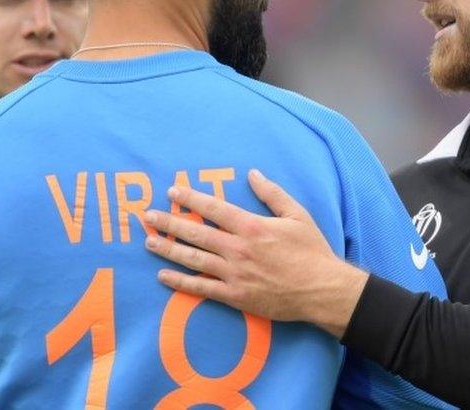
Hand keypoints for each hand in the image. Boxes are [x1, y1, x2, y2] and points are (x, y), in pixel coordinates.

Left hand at [144, 169, 367, 336]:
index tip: (172, 192)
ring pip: (193, 259)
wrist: (321, 290)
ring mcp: (234, 274)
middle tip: (148, 216)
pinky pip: (201, 288)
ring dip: (169, 249)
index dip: (190, 198)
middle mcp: (238, 249)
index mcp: (251, 227)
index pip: (213, 209)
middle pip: (196, 233)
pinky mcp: (235, 296)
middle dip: (169, 223)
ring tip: (149, 241)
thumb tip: (252, 173)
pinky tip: (164, 276)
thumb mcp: (297, 214)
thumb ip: (272, 193)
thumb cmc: (311, 251)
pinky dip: (180, 282)